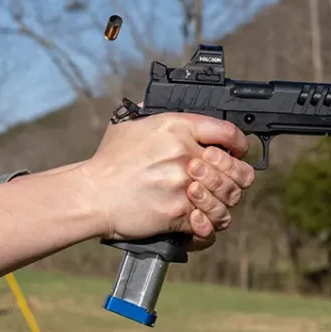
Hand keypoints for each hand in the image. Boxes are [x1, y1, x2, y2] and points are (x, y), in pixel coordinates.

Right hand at [78, 112, 255, 250]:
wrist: (91, 195)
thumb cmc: (107, 162)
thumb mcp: (128, 125)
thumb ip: (152, 114)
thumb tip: (161, 103)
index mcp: (176, 128)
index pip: (227, 132)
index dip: (239, 143)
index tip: (237, 151)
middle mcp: (184, 155)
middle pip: (236, 170)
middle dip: (235, 178)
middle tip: (225, 182)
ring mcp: (184, 186)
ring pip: (227, 199)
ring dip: (221, 204)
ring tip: (209, 204)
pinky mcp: (179, 214)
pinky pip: (208, 225)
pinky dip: (206, 228)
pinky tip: (197, 222)